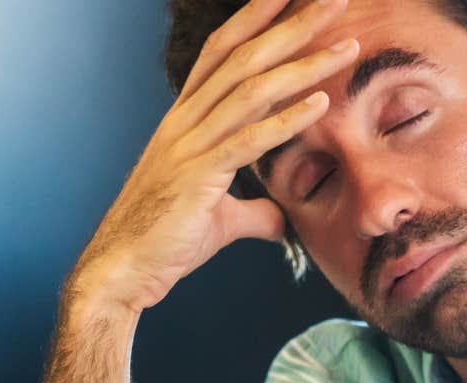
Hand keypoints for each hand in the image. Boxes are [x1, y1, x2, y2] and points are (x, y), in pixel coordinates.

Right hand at [67, 0, 357, 314]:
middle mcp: (184, 123)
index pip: (223, 54)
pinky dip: (286, 119)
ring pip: (250, 90)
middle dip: (291, 24)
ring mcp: (188, 147)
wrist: (120, 270)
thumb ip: (253, 211)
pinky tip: (319, 101)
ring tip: (346, 46)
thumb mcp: (217, 220)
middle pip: (243, 58)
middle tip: (334, 0)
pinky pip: (247, 140)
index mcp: (183, 121)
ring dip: (302, 64)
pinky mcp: (196, 178)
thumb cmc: (161, 243)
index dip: (257, 18)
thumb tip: (280, 219)